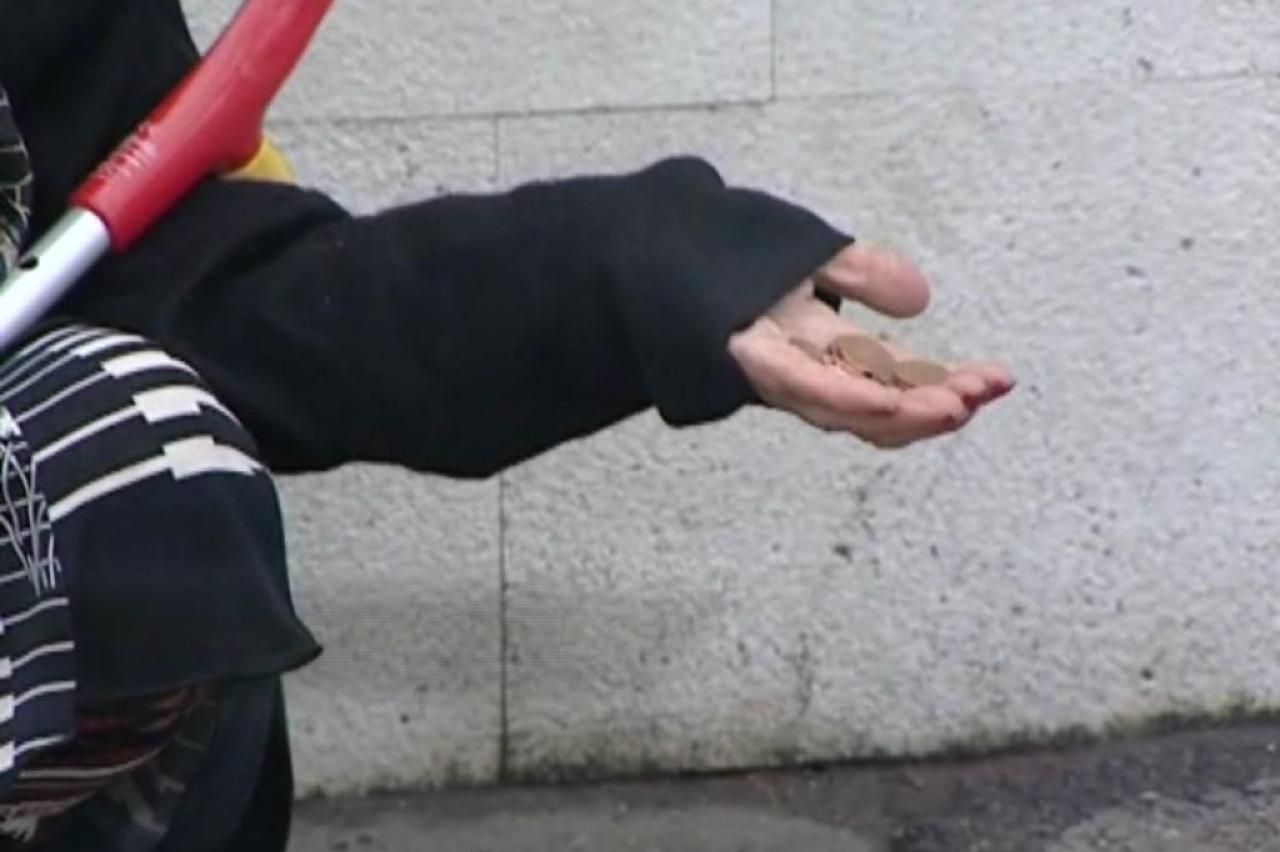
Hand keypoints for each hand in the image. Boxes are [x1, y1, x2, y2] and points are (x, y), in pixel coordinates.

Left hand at [727, 242, 1013, 448]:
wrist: (641, 247)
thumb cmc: (720, 260)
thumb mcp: (806, 256)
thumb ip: (861, 272)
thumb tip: (919, 299)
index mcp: (822, 351)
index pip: (895, 382)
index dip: (945, 387)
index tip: (997, 381)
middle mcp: (801, 370)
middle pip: (875, 405)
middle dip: (932, 406)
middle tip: (983, 395)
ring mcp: (772, 368)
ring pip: (842, 407)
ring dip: (898, 411)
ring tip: (950, 406)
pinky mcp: (741, 355)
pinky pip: (794, 382)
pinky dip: (838, 394)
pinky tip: (877, 402)